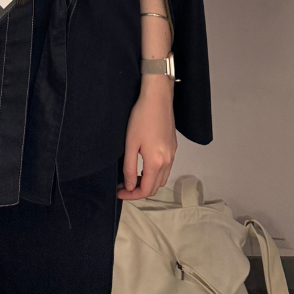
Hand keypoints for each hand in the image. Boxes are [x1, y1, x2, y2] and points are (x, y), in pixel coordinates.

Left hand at [118, 80, 176, 200]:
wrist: (157, 98)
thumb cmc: (142, 118)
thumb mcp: (130, 145)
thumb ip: (130, 168)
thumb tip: (130, 186)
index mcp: (156, 162)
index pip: (146, 190)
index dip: (131, 195)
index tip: (119, 192)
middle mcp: (168, 160)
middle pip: (156, 187)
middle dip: (139, 191)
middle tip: (124, 186)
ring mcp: (173, 154)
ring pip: (162, 178)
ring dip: (148, 182)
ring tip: (133, 177)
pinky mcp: (174, 146)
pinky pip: (166, 168)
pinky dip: (156, 173)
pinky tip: (144, 165)